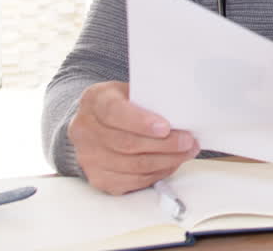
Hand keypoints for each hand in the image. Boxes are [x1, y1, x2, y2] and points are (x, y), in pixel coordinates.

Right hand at [67, 81, 199, 194]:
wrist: (96, 124)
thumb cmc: (122, 104)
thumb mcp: (131, 91)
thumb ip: (150, 98)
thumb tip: (181, 112)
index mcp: (94, 100)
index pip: (114, 112)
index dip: (141, 122)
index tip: (166, 127)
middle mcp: (85, 130)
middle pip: (127, 143)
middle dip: (164, 144)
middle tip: (188, 141)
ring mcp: (88, 157)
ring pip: (132, 166)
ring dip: (165, 161)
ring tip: (187, 152)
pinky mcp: (98, 178)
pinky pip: (132, 181)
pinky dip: (156, 173)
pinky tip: (171, 163)